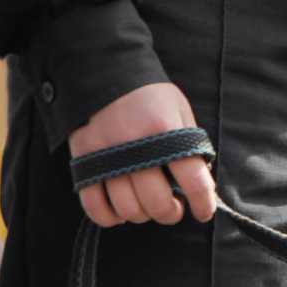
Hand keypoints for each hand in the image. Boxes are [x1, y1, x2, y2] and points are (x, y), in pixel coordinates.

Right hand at [67, 82, 216, 228]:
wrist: (104, 69)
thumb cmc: (150, 96)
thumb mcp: (180, 113)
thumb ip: (190, 148)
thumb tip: (199, 189)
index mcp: (166, 131)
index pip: (194, 183)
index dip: (203, 205)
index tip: (203, 212)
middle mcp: (135, 145)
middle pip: (158, 203)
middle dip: (171, 213)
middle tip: (173, 206)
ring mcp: (105, 152)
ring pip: (128, 208)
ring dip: (143, 214)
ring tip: (147, 203)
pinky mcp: (83, 158)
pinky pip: (94, 205)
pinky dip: (109, 217)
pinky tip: (120, 211)